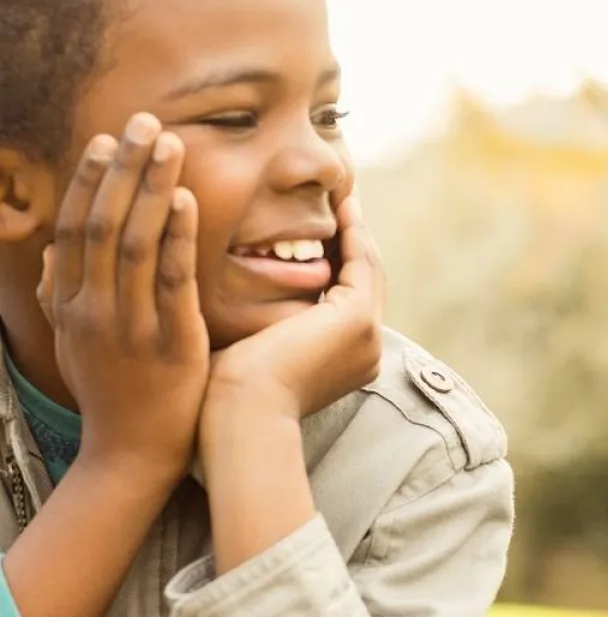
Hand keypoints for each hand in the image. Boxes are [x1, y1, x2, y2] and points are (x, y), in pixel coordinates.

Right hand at [38, 114, 208, 479]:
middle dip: (123, 168)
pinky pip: (170, 281)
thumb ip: (57, 297)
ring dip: (151, 187)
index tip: (107, 141)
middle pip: (102, 222)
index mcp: (68, 303)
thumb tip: (51, 255)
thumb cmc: (108, 392)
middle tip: (145, 122)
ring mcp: (129, 324)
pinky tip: (186, 200)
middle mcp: (91, 308)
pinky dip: (175, 237)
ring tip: (170, 144)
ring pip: (134, 242)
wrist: (131, 453)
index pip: (75, 228)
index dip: (89, 181)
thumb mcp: (70, 343)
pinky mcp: (170, 341)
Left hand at [203, 191, 384, 429]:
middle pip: (367, 281)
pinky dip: (353, 233)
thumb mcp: (252, 352)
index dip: (340, 261)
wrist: (240, 418)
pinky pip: (360, 262)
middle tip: (343, 202)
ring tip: (342, 197)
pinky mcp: (357, 318)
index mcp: (347, 361)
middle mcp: (367, 349)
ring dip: (357, 230)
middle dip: (355, 241)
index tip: (323, 229)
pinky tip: (340, 207)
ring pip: (369, 268)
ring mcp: (368, 335)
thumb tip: (234, 297)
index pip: (349, 300)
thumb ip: (261, 325)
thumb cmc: (229, 396)